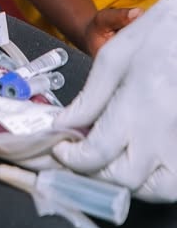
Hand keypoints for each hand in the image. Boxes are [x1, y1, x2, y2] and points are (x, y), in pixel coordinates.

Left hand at [53, 0, 176, 201]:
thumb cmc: (156, 37)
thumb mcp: (113, 60)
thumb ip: (89, 98)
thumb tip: (65, 125)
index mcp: (139, 107)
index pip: (97, 152)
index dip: (73, 157)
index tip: (62, 149)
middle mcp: (166, 133)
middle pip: (126, 178)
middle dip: (98, 173)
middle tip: (83, 156)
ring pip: (160, 189)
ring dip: (133, 183)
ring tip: (114, 161)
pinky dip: (159, 180)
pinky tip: (144, 161)